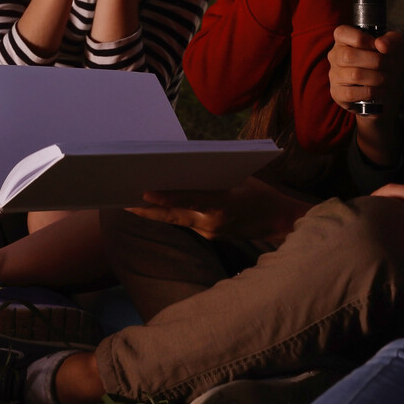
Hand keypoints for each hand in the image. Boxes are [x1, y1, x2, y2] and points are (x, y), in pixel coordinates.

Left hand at [129, 179, 309, 242]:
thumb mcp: (240, 178)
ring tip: (132, 204)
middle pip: (173, 216)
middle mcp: (212, 223)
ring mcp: (210, 232)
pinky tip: (158, 208)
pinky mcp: (210, 237)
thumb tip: (184, 167)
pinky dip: (173, 215)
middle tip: (124, 203)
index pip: (190, 200)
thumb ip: (212, 176)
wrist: (280, 222)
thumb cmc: (261, 193)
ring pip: (177, 221)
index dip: (166, 198)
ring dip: (156, 214)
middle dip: (147, 211)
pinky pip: (187, 223)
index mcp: (223, 205)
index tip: (145, 193)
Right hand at [330, 25, 403, 165]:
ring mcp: (333, 79)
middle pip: (346, 55)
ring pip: (349, 74)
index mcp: (347, 43)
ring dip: (373, 78)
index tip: (376, 44)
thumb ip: (393, 40)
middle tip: (387, 68)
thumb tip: (382, 43)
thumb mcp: (397, 53)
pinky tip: (378, 95)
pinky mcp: (337, 97)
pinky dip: (368, 94)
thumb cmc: (391, 74)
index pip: (341, 32)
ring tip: (385, 83)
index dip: (357, 36)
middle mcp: (335, 59)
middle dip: (373, 62)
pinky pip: (349, 93)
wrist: (387, 105)